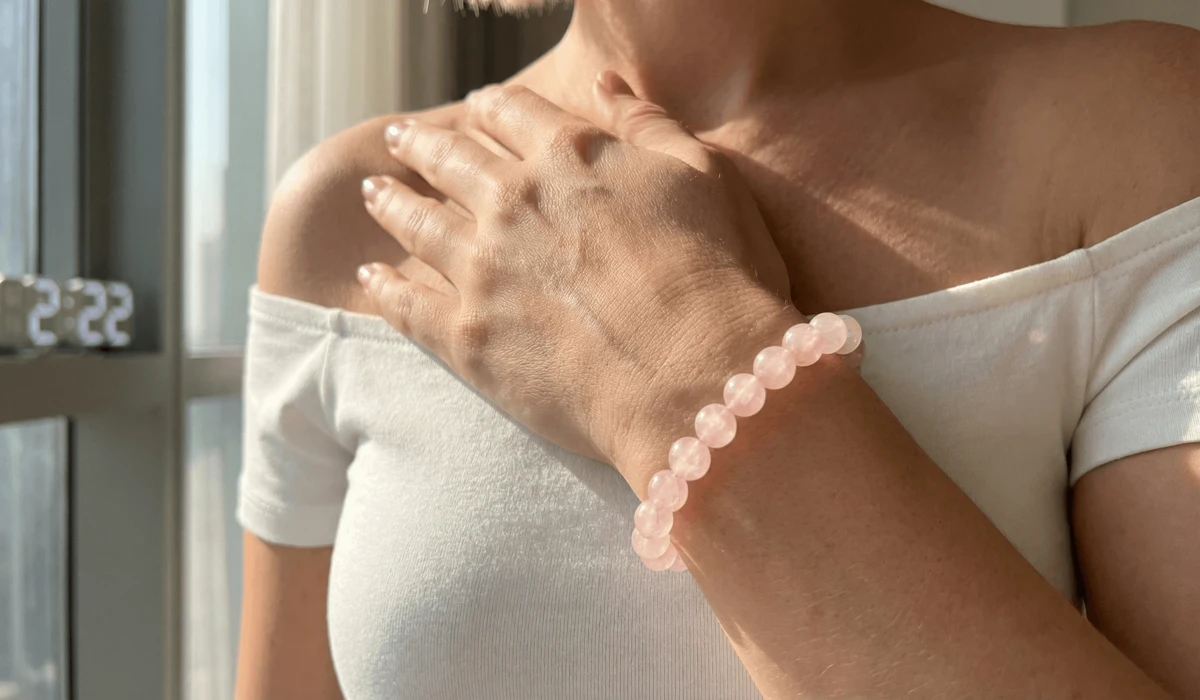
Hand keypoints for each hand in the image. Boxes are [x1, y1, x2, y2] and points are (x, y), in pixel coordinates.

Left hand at [357, 74, 801, 484]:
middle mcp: (514, 201)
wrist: (695, 377)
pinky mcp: (466, 337)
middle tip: (403, 139)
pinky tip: (369, 280)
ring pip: (418, 223)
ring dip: (392, 203)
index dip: (491, 107)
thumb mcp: (704, 175)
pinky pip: (407, 305)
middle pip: (452, 161)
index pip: (514, 114)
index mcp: (571, 156)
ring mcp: (482, 268)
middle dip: (424, 145)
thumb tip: (607, 83)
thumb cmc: (719, 276)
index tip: (477, 108)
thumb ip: (648, 124)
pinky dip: (384, 289)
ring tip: (374, 193)